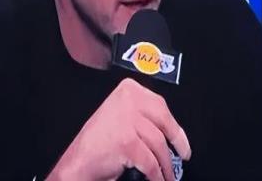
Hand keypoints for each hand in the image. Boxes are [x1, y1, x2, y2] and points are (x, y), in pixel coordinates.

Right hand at [47, 78, 190, 180]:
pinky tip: (158, 178)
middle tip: (183, 154)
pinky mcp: (128, 143)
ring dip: (166, 164)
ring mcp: (128, 121)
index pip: (159, 104)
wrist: (79, 162)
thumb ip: (141, 112)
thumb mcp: (120, 113)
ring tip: (168, 173)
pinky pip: (151, 162)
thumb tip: (168, 126)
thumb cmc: (97, 141)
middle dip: (177, 141)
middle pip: (163, 121)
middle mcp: (128, 100)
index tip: (180, 137)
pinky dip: (157, 175)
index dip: (173, 124)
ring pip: (159, 144)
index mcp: (128, 89)